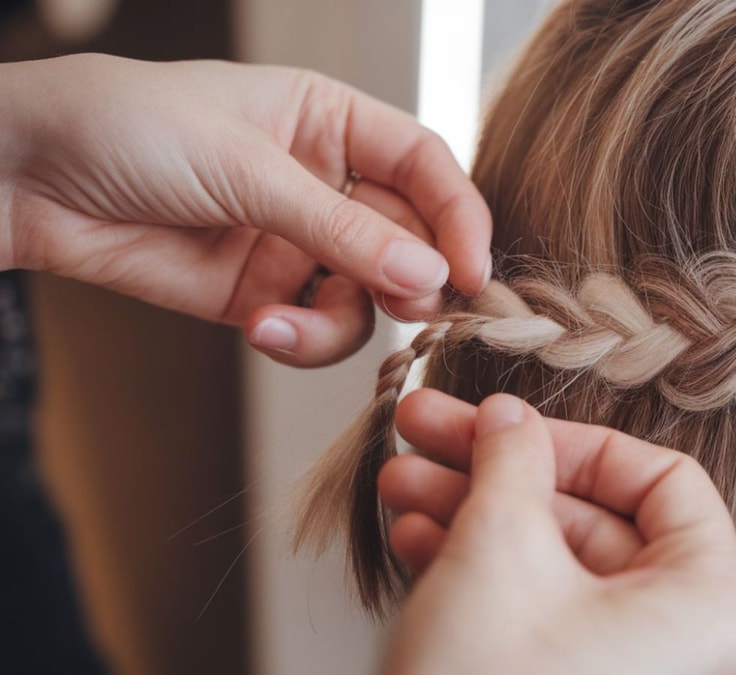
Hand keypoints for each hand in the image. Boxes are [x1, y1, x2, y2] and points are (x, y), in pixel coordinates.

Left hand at [0, 54, 490, 366]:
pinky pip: (314, 326)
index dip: (457, 214)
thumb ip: (341, 229)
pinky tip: (263, 329)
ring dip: (351, 318)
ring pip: (367, 294)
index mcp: (331, 120)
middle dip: (412, 277)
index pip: (424, 165)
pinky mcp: (260, 293)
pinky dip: (302, 338)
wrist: (26, 178)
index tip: (471, 268)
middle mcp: (324, 182)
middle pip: (408, 237)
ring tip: (297, 321)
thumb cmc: (129, 129)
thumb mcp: (246, 167)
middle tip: (414, 308)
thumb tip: (428, 276)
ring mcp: (294, 241)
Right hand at [377, 390, 735, 674]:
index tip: (502, 423)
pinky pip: (538, 612)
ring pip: (553, 564)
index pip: (662, 482)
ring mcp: (628, 672)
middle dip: (497, 472)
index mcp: (713, 605)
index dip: (572, 441)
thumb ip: (511, 460)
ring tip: (401, 481)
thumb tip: (510, 417)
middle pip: (593, 519)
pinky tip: (416, 536)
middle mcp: (685, 642)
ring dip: (473, 515)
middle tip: (428, 431)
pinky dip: (479, 570)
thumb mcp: (499, 549)